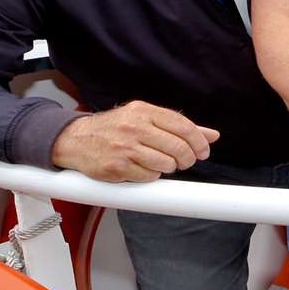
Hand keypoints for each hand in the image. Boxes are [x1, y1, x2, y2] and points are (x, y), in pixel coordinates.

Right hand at [50, 101, 219, 182]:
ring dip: (168, 168)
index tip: (203, 152)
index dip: (198, 142)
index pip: (183, 126)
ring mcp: (125, 147)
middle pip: (178, 148)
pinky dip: (150, 176)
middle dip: (186, 159)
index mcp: (144, 111)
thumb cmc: (115, 128)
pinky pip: (148, 177)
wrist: (76, 139)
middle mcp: (135, 127)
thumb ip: (178, 126)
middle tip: (183, 162)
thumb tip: (212, 135)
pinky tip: (141, 169)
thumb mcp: (145, 118)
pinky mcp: (117, 167)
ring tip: (159, 163)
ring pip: (165, 164)